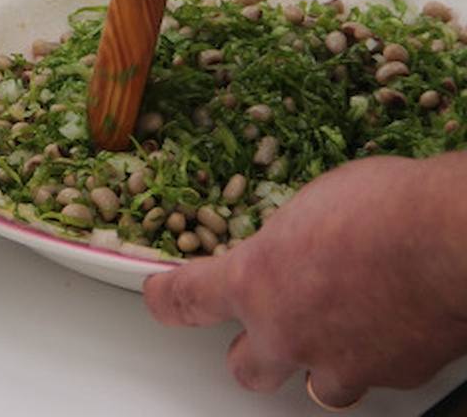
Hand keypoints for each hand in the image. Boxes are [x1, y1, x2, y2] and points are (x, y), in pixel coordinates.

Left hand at [143, 153, 466, 407]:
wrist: (450, 238)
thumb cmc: (382, 206)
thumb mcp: (309, 207)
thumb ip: (288, 242)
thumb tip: (296, 250)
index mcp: (256, 280)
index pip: (187, 299)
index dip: (165, 299)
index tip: (157, 295)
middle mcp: (288, 332)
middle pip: (244, 368)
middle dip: (248, 350)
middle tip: (264, 327)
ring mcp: (340, 362)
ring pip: (312, 387)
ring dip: (313, 361)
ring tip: (331, 331)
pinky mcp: (390, 376)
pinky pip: (369, 376)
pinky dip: (369, 355)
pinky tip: (384, 323)